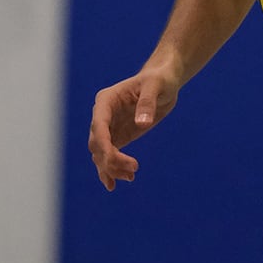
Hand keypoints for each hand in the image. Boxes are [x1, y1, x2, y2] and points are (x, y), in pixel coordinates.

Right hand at [87, 68, 179, 190]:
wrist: (165, 83)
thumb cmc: (159, 79)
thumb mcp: (156, 86)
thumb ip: (147, 103)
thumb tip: (142, 123)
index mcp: (106, 100)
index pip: (98, 125)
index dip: (103, 143)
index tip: (113, 158)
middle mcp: (103, 115)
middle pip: (97, 143)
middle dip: (111, 159)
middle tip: (133, 169)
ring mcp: (109, 127)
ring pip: (100, 153)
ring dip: (111, 168)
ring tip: (130, 177)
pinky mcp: (118, 136)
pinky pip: (109, 156)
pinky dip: (111, 170)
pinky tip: (117, 182)